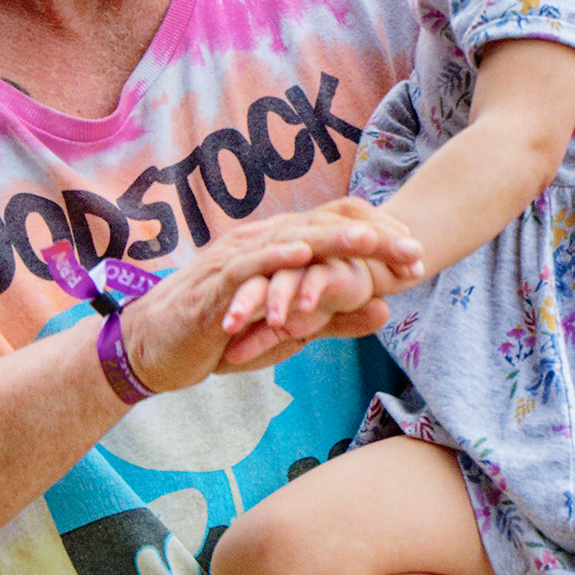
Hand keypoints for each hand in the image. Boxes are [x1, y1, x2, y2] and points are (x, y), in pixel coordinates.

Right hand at [218, 200, 423, 365]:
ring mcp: (237, 258)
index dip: (381, 236)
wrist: (157, 348)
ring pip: (292, 239)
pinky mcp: (215, 282)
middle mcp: (263, 241)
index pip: (337, 226)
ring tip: (372, 240)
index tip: (418, 256)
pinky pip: (249, 265)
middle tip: (412, 248)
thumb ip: (335, 317)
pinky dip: (277, 257)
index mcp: (282, 247)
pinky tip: (304, 253)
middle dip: (372, 237)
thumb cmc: (223, 339)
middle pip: (325, 226)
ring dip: (333, 240)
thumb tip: (386, 310)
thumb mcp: (290, 330)